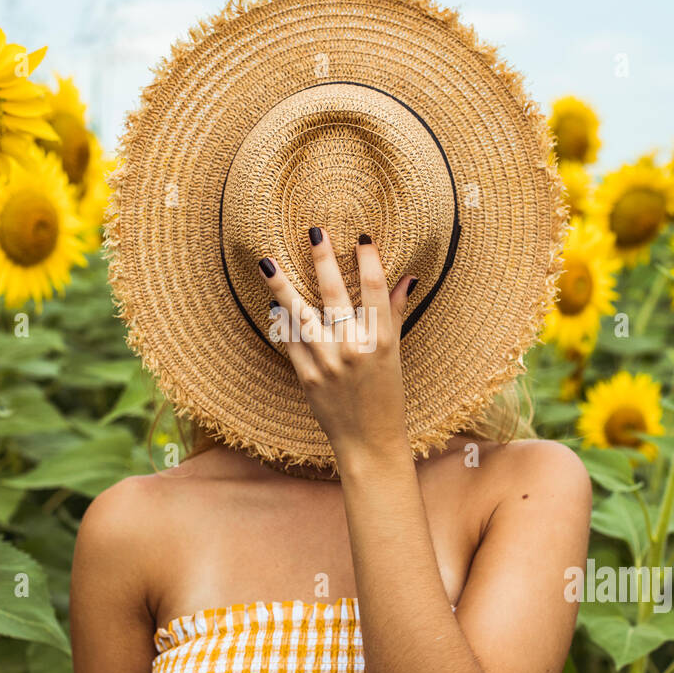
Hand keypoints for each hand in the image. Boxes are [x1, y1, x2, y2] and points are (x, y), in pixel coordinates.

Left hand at [258, 229, 416, 464]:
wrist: (369, 441)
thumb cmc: (387, 395)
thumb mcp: (395, 353)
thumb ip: (394, 313)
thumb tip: (408, 278)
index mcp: (381, 339)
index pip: (374, 287)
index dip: (368, 259)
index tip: (361, 237)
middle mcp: (353, 348)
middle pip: (334, 292)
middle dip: (323, 258)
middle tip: (314, 231)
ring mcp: (327, 363)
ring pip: (299, 314)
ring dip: (280, 286)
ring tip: (265, 262)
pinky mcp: (306, 377)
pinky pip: (288, 341)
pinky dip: (280, 321)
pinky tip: (271, 303)